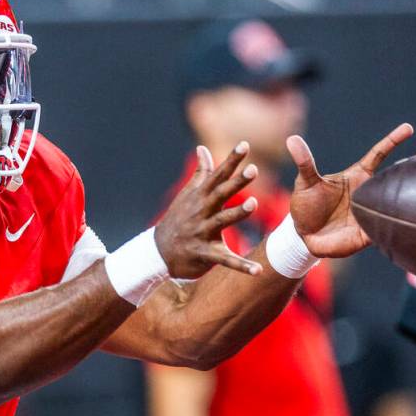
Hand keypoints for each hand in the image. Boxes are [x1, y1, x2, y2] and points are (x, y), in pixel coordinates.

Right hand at [155, 142, 260, 278]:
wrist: (157, 252)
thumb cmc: (178, 220)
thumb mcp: (188, 195)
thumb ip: (200, 173)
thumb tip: (203, 148)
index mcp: (200, 197)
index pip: (218, 175)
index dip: (231, 161)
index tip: (245, 145)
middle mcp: (201, 212)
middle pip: (221, 194)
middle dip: (237, 182)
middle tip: (253, 170)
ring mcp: (202, 232)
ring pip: (222, 221)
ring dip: (237, 213)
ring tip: (254, 204)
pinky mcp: (204, 254)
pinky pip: (226, 260)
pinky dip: (241, 265)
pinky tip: (258, 270)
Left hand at [287, 124, 415, 257]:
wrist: (303, 235)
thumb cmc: (306, 205)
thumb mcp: (306, 182)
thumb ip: (304, 163)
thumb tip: (292, 139)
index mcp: (357, 177)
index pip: (379, 154)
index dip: (393, 141)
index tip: (409, 128)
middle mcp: (369, 192)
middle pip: (398, 176)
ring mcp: (371, 212)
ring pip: (398, 202)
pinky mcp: (368, 234)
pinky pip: (386, 228)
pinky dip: (399, 224)